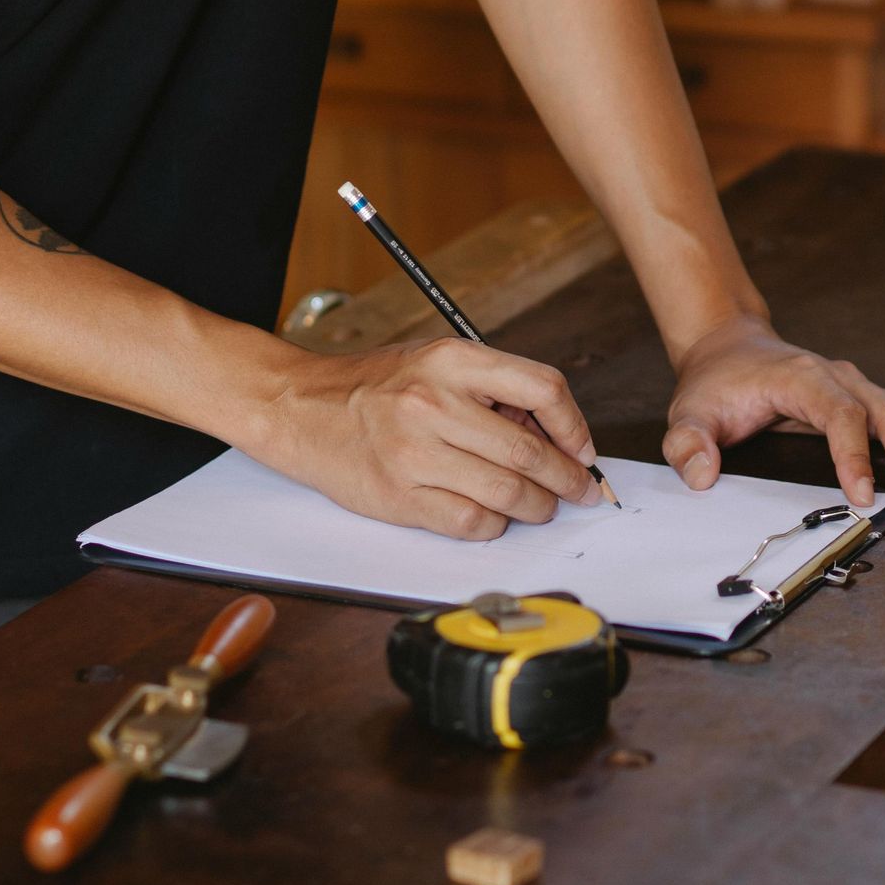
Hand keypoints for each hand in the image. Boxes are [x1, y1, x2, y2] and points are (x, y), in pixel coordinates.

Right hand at [259, 337, 602, 539]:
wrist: (300, 408)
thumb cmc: (374, 387)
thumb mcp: (435, 363)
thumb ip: (491, 391)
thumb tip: (554, 436)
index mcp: (452, 360)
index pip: (542, 388)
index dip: (575, 425)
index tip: (583, 449)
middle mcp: (434, 403)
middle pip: (529, 452)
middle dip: (566, 479)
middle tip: (578, 491)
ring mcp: (415, 452)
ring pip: (507, 493)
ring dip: (537, 508)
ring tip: (541, 507)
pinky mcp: (400, 495)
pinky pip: (471, 521)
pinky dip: (494, 524)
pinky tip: (494, 516)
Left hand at [662, 316, 884, 512]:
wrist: (731, 351)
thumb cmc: (716, 386)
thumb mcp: (688, 413)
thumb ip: (688, 444)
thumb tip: (702, 476)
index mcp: (803, 377)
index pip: (839, 413)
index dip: (854, 453)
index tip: (863, 495)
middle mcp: (845, 377)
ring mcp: (867, 387)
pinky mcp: (879, 401)